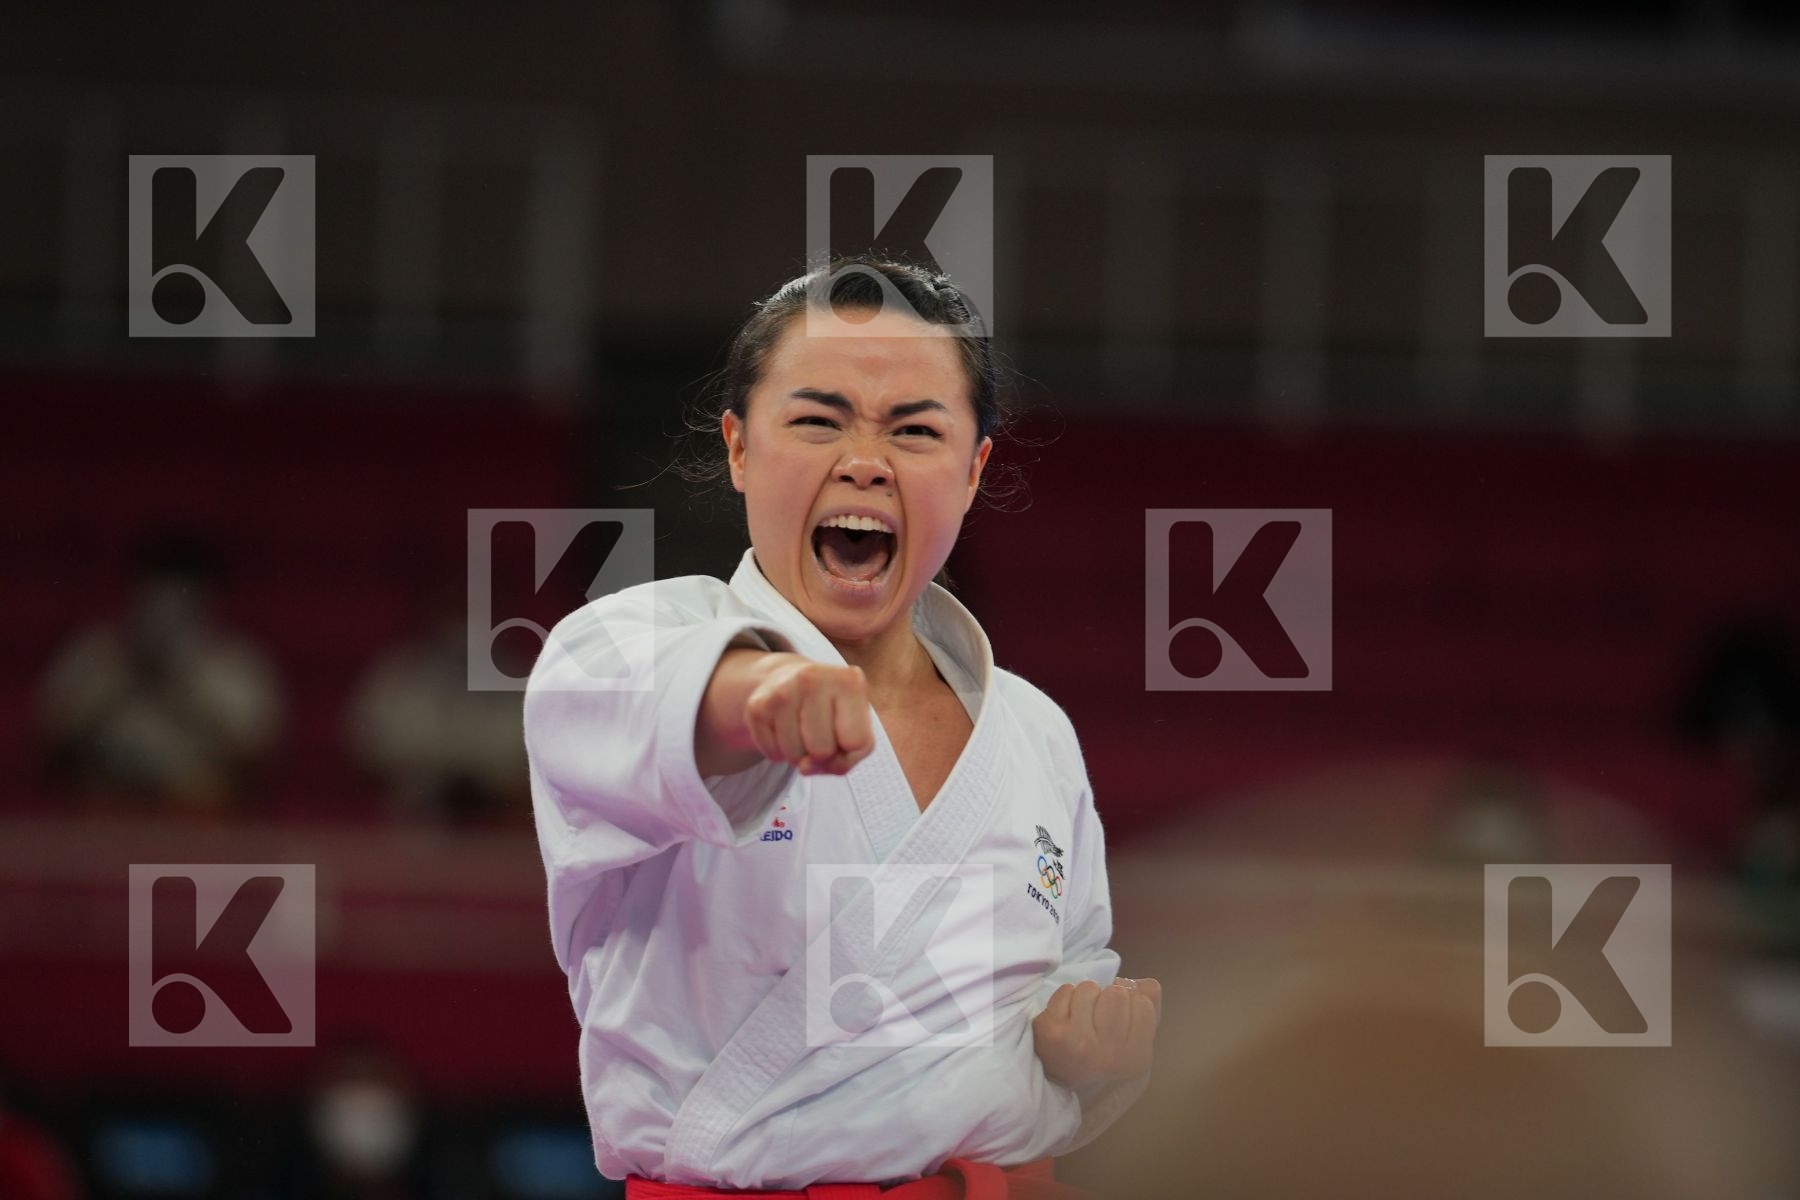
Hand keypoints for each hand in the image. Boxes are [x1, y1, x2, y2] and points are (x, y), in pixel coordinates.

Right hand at [743, 655, 875, 775]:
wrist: (789, 679)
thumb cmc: (831, 710)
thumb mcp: (856, 727)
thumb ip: (846, 759)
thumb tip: (804, 768)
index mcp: (848, 681)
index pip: (857, 742)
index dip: (850, 750)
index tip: (845, 732)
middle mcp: (814, 678)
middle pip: (823, 751)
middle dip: (822, 752)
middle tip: (819, 730)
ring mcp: (782, 691)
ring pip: (796, 757)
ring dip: (800, 754)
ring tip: (801, 729)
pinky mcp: (757, 706)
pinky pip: (773, 755)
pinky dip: (780, 752)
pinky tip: (784, 729)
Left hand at [1031, 977, 1161, 1089]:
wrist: (1059, 1079)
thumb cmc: (1102, 1054)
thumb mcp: (1136, 1041)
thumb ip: (1149, 1009)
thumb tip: (1141, 983)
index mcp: (1136, 1058)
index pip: (1143, 1003)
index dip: (1131, 1000)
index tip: (1120, 1013)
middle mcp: (1109, 1055)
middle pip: (1117, 993)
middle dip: (1108, 996)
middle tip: (1099, 1015)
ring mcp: (1079, 1044)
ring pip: (1090, 988)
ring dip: (1086, 994)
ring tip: (1081, 1015)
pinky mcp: (1052, 1032)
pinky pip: (1067, 990)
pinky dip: (1065, 996)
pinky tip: (1065, 1016)